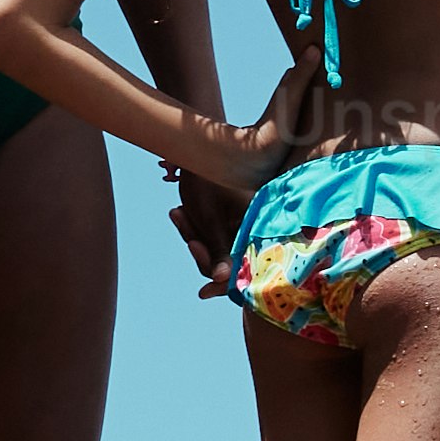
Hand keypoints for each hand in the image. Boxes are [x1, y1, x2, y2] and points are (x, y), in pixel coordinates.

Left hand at [168, 167, 248, 299]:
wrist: (197, 148)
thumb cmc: (205, 181)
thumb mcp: (210, 220)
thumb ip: (218, 251)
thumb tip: (222, 280)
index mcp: (261, 225)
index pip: (246, 266)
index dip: (225, 283)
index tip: (202, 292)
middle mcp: (258, 226)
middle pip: (231, 260)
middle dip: (204, 253)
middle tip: (189, 240)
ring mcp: (245, 223)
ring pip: (218, 248)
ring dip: (195, 237)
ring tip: (178, 213)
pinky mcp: (232, 219)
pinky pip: (214, 236)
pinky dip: (197, 229)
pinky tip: (180, 212)